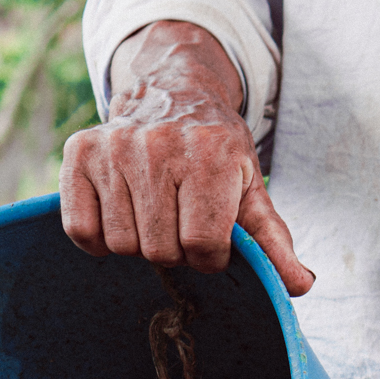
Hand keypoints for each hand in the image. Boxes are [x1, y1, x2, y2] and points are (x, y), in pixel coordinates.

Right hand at [60, 21, 313, 294]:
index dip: (210, 256)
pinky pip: (81, 229)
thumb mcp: (249, 187)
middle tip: (179, 223)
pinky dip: (98, 237)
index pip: (203, 245)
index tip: (211, 240)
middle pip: (160, 250)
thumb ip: (272, 241)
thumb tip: (300, 286)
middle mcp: (158, 145)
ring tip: (153, 214)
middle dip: (175, 250)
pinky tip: (120, 214)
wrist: (173, 92)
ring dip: (139, 243)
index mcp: (210, 154)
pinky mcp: (79, 151)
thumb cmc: (214, 150)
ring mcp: (114, 146)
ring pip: (121, 244)